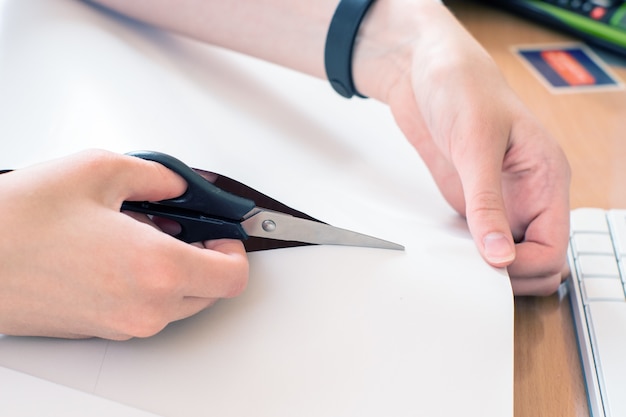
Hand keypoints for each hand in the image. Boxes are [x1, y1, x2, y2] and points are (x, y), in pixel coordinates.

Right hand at [0, 150, 247, 338]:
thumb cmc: (17, 222)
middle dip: (209, 256)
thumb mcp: (99, 171)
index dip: (236, 250)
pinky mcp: (102, 330)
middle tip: (188, 227)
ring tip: (147, 234)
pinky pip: (148, 310)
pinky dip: (152, 284)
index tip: (224, 231)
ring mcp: (123, 325)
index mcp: (158, 270)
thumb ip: (157, 176)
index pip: (233, 276)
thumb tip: (177, 184)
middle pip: (211, 291)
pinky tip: (123, 253)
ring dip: (179, 270)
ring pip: (181, 303)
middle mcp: (146, 307)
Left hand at [354, 2, 570, 294]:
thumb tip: (499, 255)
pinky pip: (477, 242)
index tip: (491, 266)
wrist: (424, 74)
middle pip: (537, 260)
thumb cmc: (463, 90)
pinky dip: (466, 254)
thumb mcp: (477, 145)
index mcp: (547, 179)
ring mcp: (499, 201)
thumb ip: (488, 203)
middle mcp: (527, 195)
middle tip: (475, 272)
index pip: (554, 248)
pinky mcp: (471, 201)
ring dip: (488, 268)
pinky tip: (446, 249)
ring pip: (507, 256)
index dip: (526, 266)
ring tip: (457, 261)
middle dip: (513, 276)